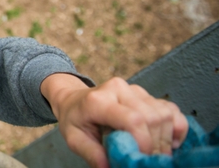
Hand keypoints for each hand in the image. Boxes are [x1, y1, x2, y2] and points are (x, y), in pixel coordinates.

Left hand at [41, 75, 188, 167]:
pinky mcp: (145, 93)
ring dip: (167, 138)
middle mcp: (118, 90)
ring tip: (155, 153)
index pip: (133, 119)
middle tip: (149, 160)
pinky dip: (176, 126)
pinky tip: (169, 141)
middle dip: (157, 144)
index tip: (140, 157)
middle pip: (153, 118)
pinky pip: (170, 108)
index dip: (144, 141)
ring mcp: (134, 89)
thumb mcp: (74, 139)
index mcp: (98, 101)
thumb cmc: (74, 120)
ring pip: (165, 113)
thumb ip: (92, 154)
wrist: (73, 100)